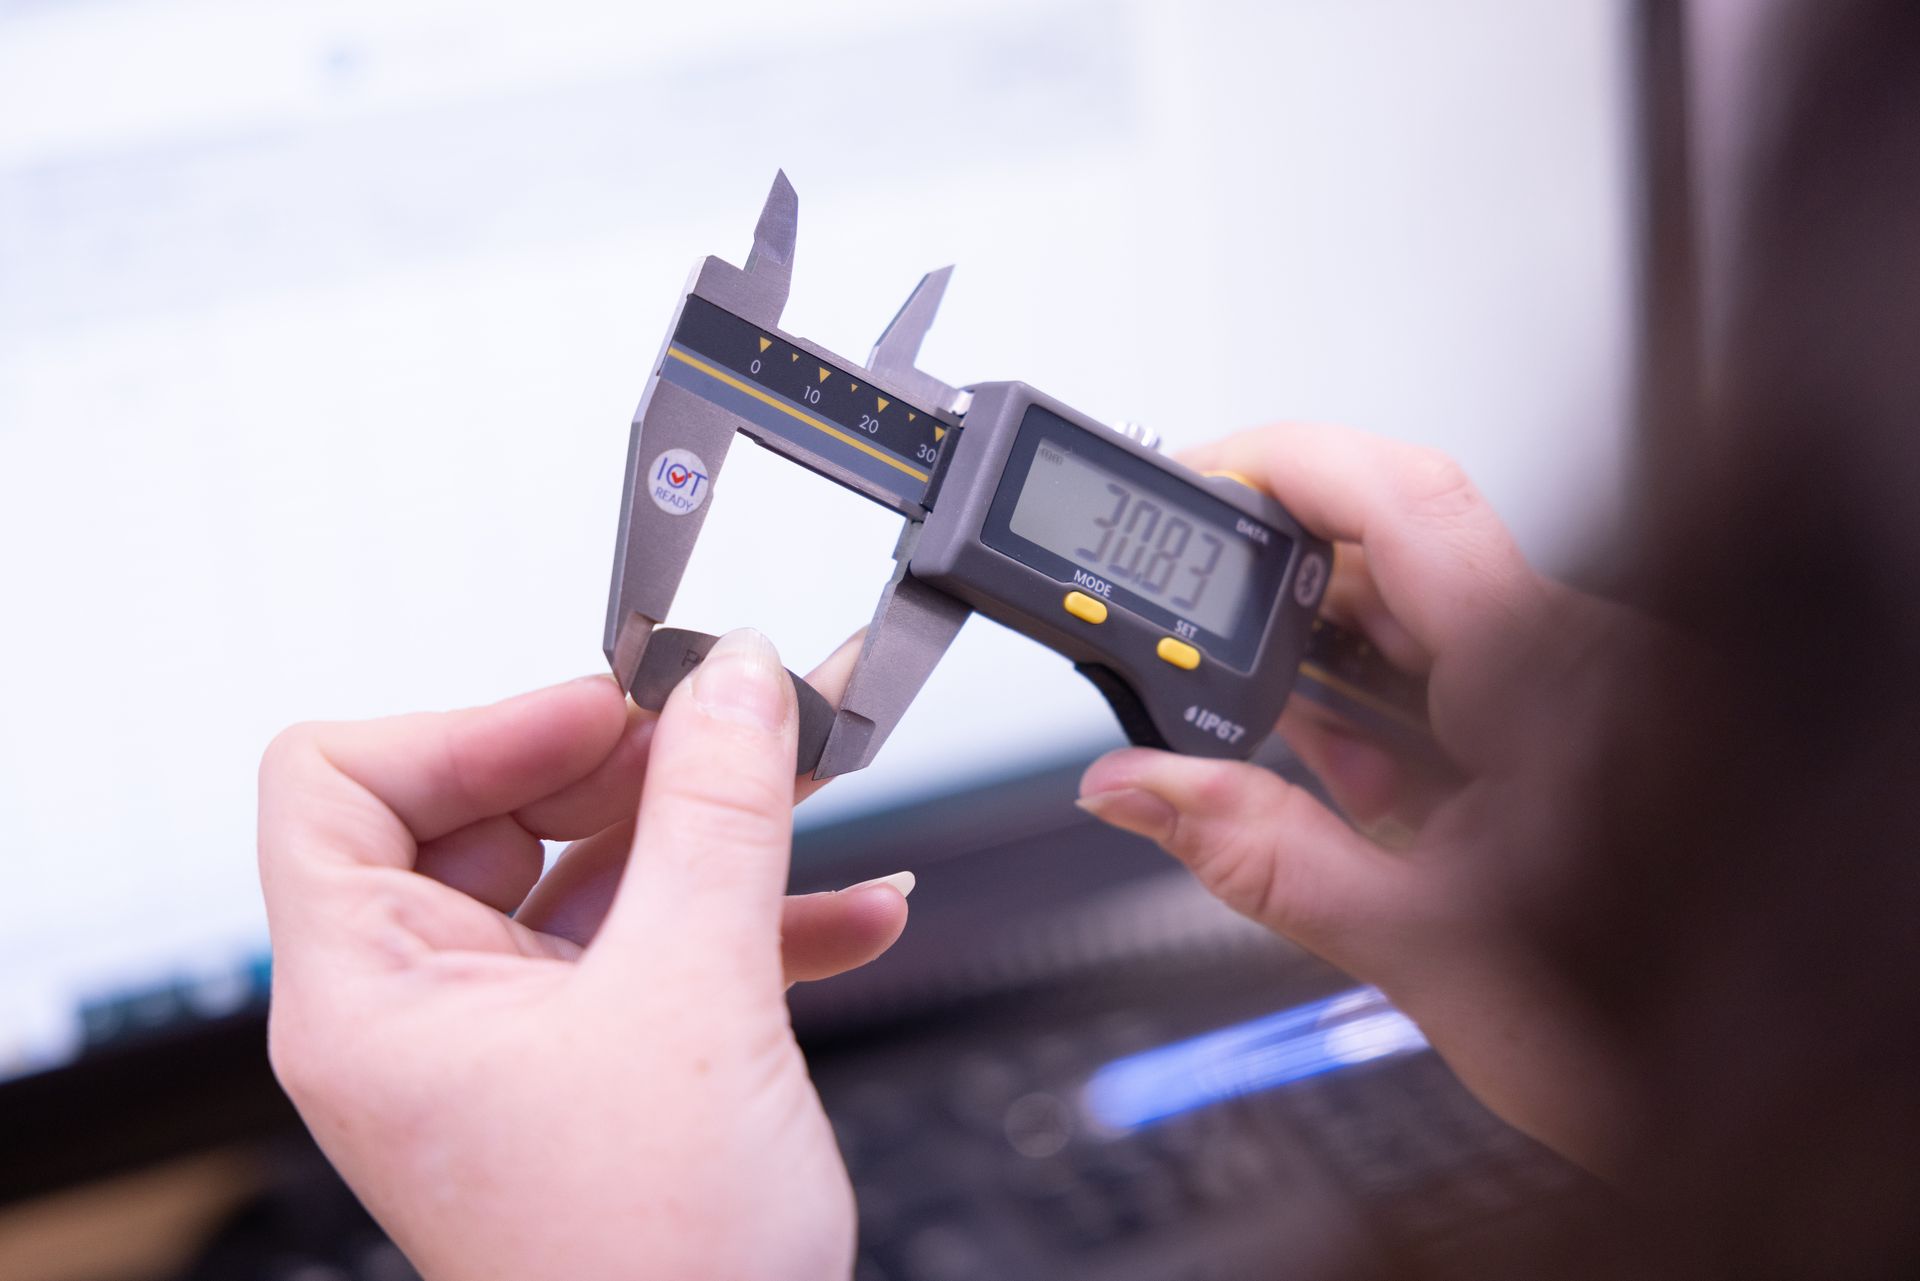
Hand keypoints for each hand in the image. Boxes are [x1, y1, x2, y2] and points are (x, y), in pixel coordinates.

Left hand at [258, 629, 907, 1279]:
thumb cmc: (651, 1272)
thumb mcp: (693, 1002)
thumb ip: (717, 816)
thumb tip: (733, 682)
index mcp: (372, 995)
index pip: (345, 782)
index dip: (475, 723)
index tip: (608, 705)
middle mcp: (426, 1008)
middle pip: (499, 810)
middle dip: (637, 759)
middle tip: (741, 718)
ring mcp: (520, 1036)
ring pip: (604, 873)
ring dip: (721, 828)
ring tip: (821, 772)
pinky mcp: (606, 1061)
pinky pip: (666, 944)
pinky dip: (756, 917)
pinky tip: (857, 908)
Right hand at [1076, 424, 1631, 1170]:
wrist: (1749, 1092)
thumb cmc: (1641, 1035)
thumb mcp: (1416, 949)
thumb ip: (1256, 853)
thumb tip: (1133, 787)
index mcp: (1552, 684)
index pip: (1403, 500)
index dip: (1285, 463)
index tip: (1192, 478)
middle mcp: (1579, 659)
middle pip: (1396, 549)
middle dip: (1288, 604)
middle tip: (1212, 668)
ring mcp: (1582, 686)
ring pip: (1422, 611)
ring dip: (1337, 672)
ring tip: (1314, 771)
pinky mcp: (1576, 719)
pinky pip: (1458, 667)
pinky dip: (1385, 712)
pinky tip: (1368, 788)